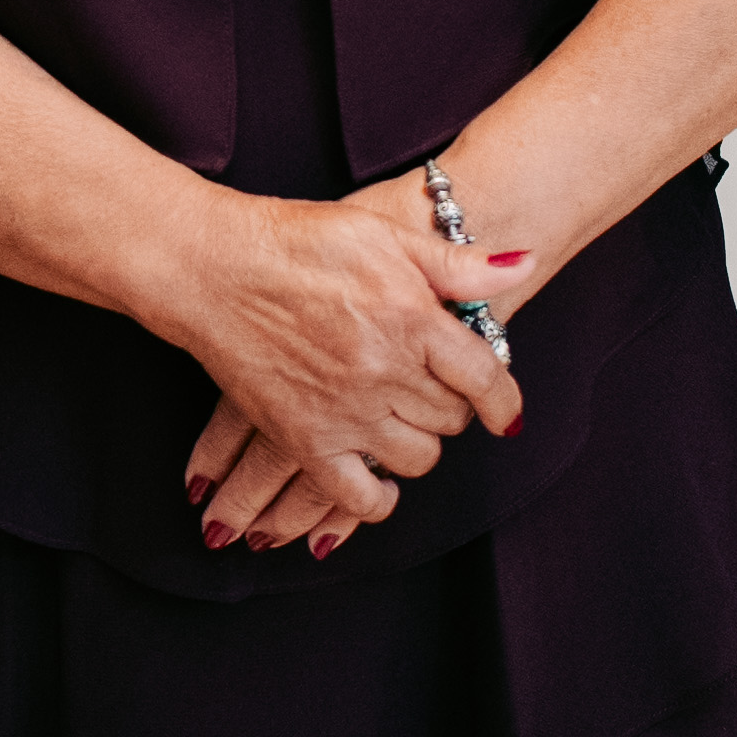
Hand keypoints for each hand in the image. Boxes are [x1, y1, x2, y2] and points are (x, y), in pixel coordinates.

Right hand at [148, 176, 528, 554]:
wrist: (214, 265)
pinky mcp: (305, 439)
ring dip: (416, 443)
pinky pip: (358, 497)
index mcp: (412, 318)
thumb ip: (455, 261)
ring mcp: (345, 411)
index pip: (485, 377)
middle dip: (451, 406)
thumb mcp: (383, 235)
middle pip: (451, 418)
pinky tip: (375, 480)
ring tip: (398, 420)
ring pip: (416, 458)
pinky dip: (374, 501)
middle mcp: (386, 370)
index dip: (503, 400)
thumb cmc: (296, 241)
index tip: (505, 414)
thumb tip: (522, 265)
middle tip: (429, 389)